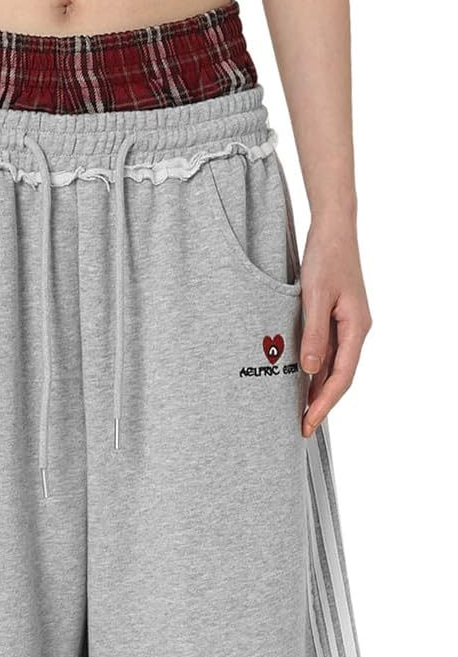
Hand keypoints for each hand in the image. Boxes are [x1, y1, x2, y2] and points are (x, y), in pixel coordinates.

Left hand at [299, 218, 371, 436]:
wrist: (333, 228)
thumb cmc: (326, 257)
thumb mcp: (315, 296)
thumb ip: (313, 333)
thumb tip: (309, 369)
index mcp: (357, 327)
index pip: (342, 376)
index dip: (325, 403)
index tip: (308, 422)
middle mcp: (356, 330)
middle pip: (340, 377)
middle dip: (322, 404)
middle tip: (302, 428)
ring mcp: (348, 325)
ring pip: (334, 366)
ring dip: (318, 390)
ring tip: (300, 413)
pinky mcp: (337, 318)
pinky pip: (328, 352)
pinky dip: (315, 370)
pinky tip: (301, 382)